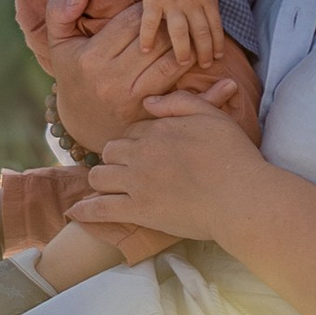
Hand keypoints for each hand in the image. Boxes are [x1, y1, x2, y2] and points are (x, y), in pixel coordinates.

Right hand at [44, 0, 201, 151]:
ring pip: (170, 64)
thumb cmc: (74, 76)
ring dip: (188, 48)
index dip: (147, 9)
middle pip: (155, 42)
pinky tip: (227, 82)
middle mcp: (113, 80)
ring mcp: (133, 100)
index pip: (130, 23)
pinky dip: (207, 93)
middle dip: (171, 25)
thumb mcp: (58, 45)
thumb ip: (59, 13)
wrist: (82, 125)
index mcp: (92, 58)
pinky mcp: (150, 117)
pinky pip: (182, 100)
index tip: (154, 4)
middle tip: (181, 15)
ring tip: (194, 36)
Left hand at [80, 94, 269, 251]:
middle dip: (114, 158)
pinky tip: (75, 212)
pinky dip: (85, 211)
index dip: (135, 141)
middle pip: (110, 151)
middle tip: (124, 170)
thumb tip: (148, 102)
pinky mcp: (137, 211)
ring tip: (105, 188)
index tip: (142, 152)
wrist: (240, 197)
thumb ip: (179, 102)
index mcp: (157, 130)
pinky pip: (100, 209)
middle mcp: (141, 153)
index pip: (132, 131)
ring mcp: (136, 183)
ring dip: (100, 180)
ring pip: (98, 177)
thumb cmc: (233, 156)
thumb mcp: (212, 115)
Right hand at [132, 0, 223, 71]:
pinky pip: (151, 23)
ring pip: (180, 32)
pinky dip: (148, 37)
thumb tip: (213, 17)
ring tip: (183, 62)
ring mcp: (172, 3)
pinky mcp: (154, 1)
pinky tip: (145, 50)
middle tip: (205, 65)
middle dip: (205, 51)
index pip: (215, 25)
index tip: (218, 56)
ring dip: (183, 50)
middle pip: (201, 33)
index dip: (217, 43)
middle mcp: (191, 3)